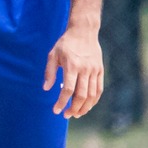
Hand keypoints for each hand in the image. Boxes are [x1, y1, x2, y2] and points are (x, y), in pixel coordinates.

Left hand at [45, 0, 103, 116]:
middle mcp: (85, 70)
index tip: (56, 110)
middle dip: (74, 108)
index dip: (62, 102)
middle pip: (81, 95)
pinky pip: (99, 89)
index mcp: (72, 66)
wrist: (84, 32)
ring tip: (76, 114)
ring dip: (85, 107)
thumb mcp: (52, 55)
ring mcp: (95, 71)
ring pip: (92, 94)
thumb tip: (46, 89)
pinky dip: (94, 100)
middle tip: (66, 115)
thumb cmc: (65, 44)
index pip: (68, 90)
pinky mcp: (100, 71)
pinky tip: (87, 106)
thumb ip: (49, 72)